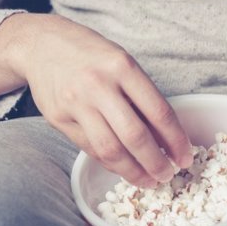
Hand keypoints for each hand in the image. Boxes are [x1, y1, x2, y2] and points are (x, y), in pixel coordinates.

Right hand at [0, 13, 193, 186]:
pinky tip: (124, 168)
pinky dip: (111, 162)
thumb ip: (142, 96)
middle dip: (156, 163)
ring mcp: (76, 103)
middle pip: (135, 136)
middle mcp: (99, 85)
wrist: (41, 44)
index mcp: (123, 67)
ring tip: (148, 181)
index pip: (158, 112)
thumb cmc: (90, 54)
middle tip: (168, 175)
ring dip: (133, 171)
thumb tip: (167, 138)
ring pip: (110, 150)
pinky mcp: (59, 118)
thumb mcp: (122, 62)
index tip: (185, 156)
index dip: (176, 140)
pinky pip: (90, 148)